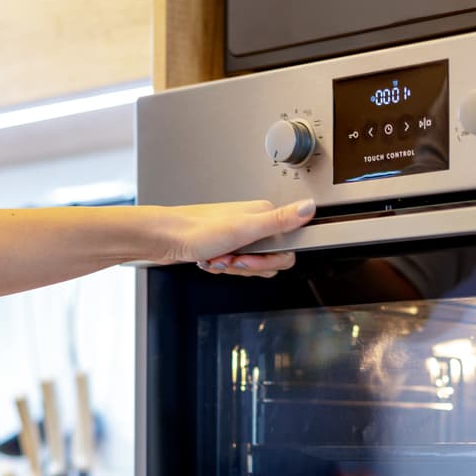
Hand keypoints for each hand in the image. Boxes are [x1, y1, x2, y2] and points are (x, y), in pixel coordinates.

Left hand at [157, 198, 314, 275]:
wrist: (164, 238)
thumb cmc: (196, 231)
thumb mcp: (245, 228)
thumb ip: (281, 220)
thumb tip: (310, 207)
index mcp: (264, 215)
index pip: (287, 249)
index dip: (268, 261)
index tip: (250, 257)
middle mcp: (254, 223)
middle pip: (270, 261)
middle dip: (247, 266)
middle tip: (230, 258)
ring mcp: (240, 235)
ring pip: (251, 266)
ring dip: (232, 267)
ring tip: (216, 257)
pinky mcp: (227, 245)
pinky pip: (235, 265)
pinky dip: (221, 267)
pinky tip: (210, 259)